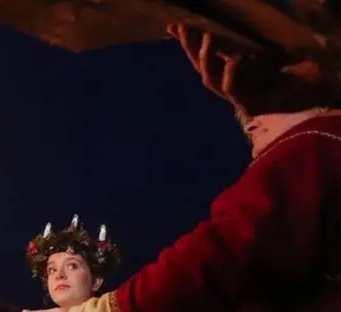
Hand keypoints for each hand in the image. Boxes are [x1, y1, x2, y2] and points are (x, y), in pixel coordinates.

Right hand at [167, 24, 332, 118]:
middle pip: (202, 67)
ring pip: (211, 80)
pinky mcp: (252, 105)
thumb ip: (242, 45)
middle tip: (184, 28)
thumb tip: (215, 31)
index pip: (206, 54)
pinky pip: (235, 90)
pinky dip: (232, 74)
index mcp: (235, 71)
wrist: (320, 89)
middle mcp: (233, 84)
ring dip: (207, 59)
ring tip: (208, 37)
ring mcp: (241, 96)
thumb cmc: (298, 70)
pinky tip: (235, 59)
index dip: (188, 42)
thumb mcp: (265, 51)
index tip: (172, 26)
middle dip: (190, 48)